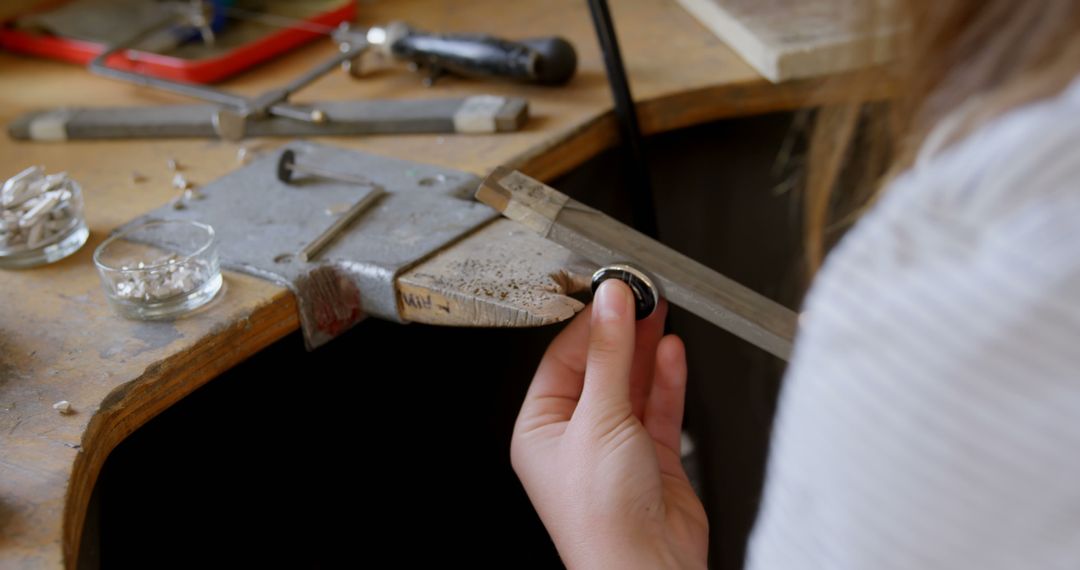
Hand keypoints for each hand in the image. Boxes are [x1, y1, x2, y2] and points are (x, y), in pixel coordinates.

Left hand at [510, 280, 708, 568]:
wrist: (648, 569)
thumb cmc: (603, 517)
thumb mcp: (600, 418)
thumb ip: (610, 354)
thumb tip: (610, 302)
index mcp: (539, 428)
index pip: (561, 358)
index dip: (588, 321)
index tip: (611, 289)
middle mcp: (575, 436)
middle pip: (599, 367)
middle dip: (620, 330)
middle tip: (641, 292)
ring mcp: (615, 446)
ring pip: (631, 384)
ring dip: (645, 349)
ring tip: (660, 309)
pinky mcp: (652, 458)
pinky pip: (659, 407)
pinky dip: (667, 378)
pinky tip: (671, 350)